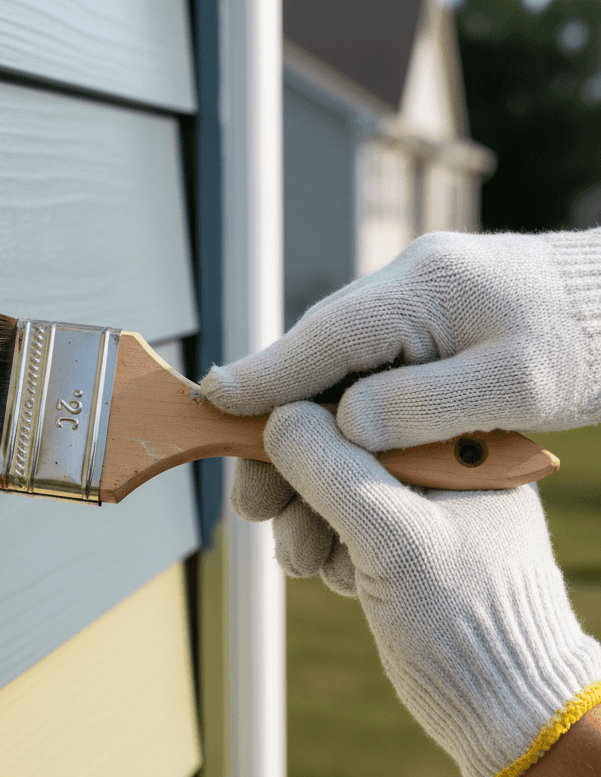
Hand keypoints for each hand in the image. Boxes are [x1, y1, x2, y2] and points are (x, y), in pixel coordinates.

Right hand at [200, 228, 600, 591]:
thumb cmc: (591, 339)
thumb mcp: (514, 382)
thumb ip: (421, 403)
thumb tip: (343, 423)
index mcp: (423, 289)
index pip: (322, 336)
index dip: (263, 375)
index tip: (213, 404)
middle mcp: (408, 291)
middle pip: (318, 359)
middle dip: (277, 422)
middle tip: (252, 485)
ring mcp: (417, 309)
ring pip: (339, 373)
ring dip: (308, 428)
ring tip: (284, 487)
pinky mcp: (430, 332)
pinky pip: (370, 377)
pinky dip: (346, 421)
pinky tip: (336, 458)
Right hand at [261, 401, 600, 776]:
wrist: (501, 710)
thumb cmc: (470, 626)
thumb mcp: (395, 540)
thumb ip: (333, 472)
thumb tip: (277, 418)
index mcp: (460, 442)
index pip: (364, 397)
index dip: (295, 407)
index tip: (241, 425)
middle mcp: (440, 460)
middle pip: (336, 438)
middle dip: (291, 477)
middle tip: (255, 508)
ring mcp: (420, 500)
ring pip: (328, 482)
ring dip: (302, 521)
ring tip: (310, 561)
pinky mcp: (401, 539)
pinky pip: (337, 520)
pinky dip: (322, 545)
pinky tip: (339, 576)